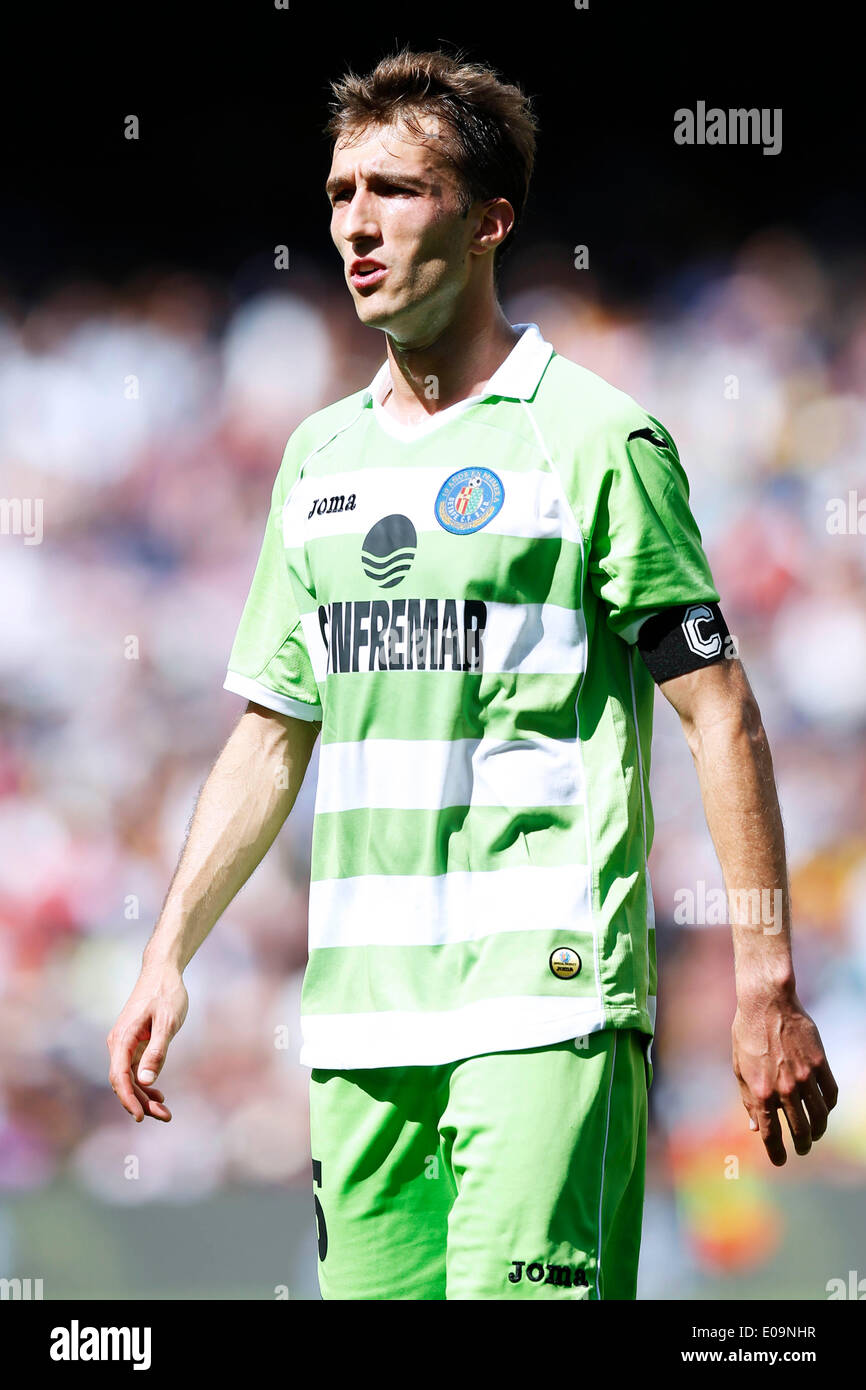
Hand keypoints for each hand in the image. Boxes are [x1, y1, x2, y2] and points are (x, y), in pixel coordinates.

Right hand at [106, 965, 188, 1121]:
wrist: (162, 971)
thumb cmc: (166, 994)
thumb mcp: (167, 1022)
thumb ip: (157, 1051)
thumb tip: (146, 1082)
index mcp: (123, 1038)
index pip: (120, 1077)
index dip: (128, 1099)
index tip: (140, 1117)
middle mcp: (119, 1043)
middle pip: (124, 1082)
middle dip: (141, 1103)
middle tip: (165, 1116)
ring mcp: (125, 1044)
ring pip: (130, 1078)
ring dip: (144, 1097)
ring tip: (165, 1112)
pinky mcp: (134, 1043)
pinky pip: (135, 1070)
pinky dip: (145, 1084)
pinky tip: (158, 1095)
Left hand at [732, 991, 837, 1165]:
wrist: (767, 1003)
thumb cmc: (747, 1034)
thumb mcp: (739, 1068)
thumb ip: (748, 1100)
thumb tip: (754, 1127)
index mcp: (761, 1092)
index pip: (771, 1134)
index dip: (776, 1152)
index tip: (779, 1161)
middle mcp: (785, 1089)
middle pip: (800, 1130)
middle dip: (802, 1145)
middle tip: (802, 1149)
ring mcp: (805, 1077)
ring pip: (820, 1116)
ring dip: (818, 1131)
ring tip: (815, 1135)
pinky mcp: (820, 1064)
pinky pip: (831, 1094)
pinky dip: (829, 1107)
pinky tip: (824, 1110)